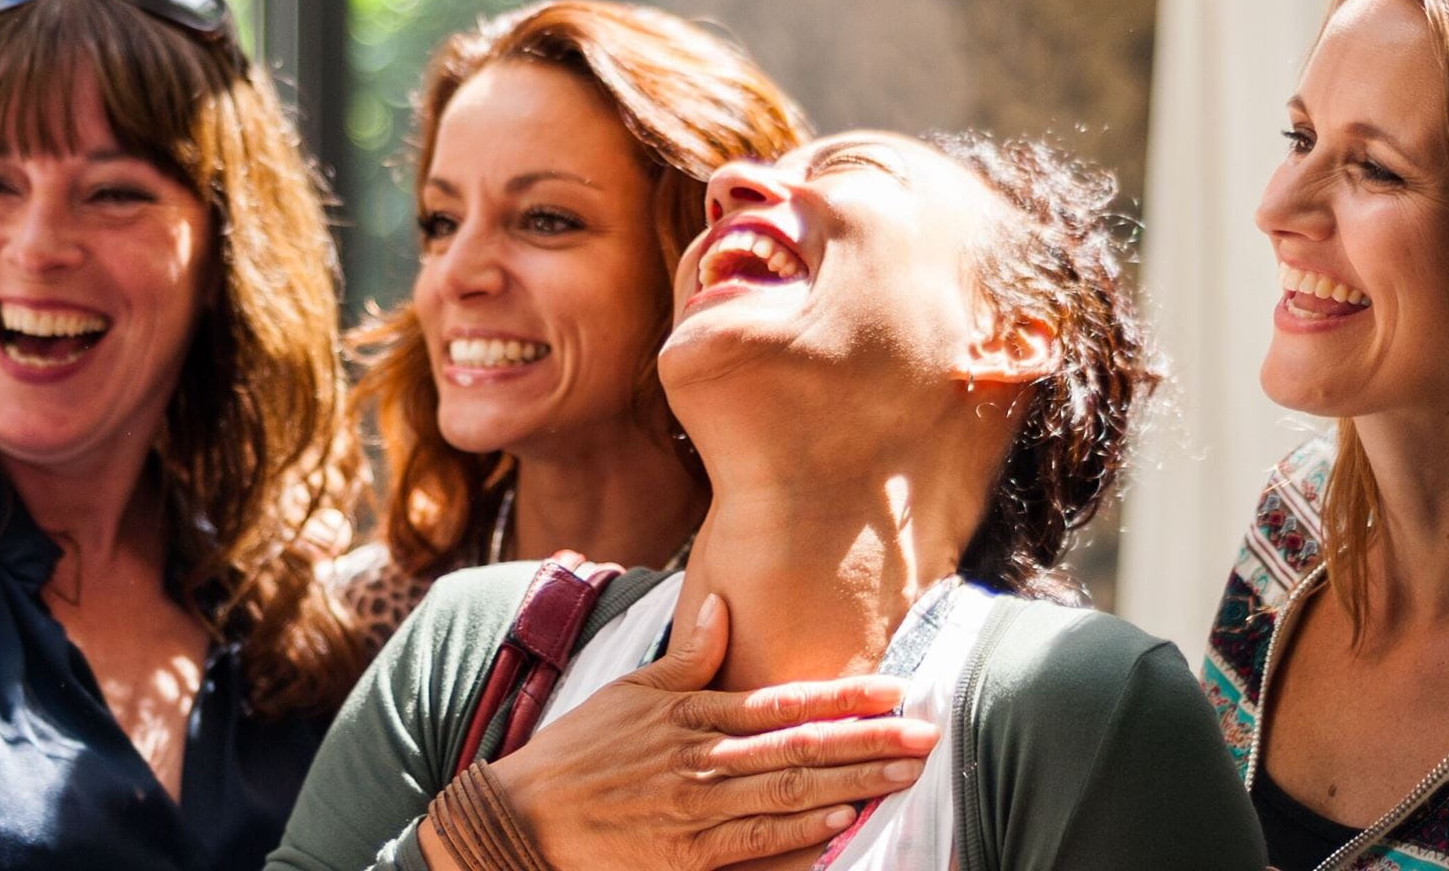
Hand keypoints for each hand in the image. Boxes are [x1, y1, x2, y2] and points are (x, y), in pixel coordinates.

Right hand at [420, 593, 936, 870]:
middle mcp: (700, 758)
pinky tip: (840, 824)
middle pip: (800, 747)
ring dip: (852, 784)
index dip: (844, 698)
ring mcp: (695, 810)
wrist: (522, 820)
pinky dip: (799, 834)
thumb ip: (687, 658)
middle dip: (869, 741)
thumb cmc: (578, 754)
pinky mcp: (686, 857)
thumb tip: (721, 603)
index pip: (783, 701)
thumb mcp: (628, 691)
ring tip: (903, 775)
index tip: (894, 692)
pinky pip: (754, 843)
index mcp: (691, 715)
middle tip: (926, 734)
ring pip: (788, 794)